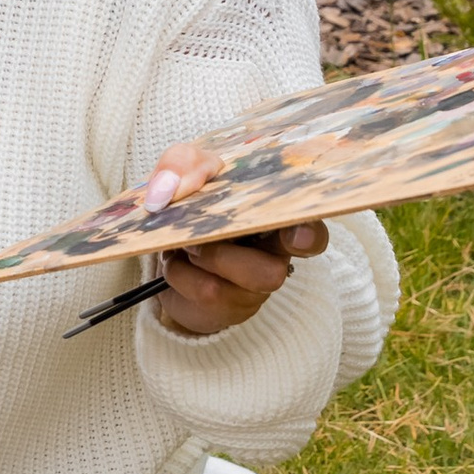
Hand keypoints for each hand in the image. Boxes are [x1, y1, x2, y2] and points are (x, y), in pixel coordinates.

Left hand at [137, 138, 326, 338]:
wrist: (162, 245)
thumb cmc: (192, 202)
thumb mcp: (186, 170)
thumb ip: (182, 164)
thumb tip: (165, 191)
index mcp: (273, 218)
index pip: (311, 234)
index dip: (309, 236)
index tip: (296, 234)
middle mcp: (271, 257)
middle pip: (270, 271)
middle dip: (226, 254)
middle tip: (196, 237)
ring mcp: (252, 289)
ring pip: (235, 287)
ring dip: (204, 259)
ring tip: (184, 246)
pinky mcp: (227, 309)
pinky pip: (207, 292)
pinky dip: (180, 273)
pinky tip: (175, 262)